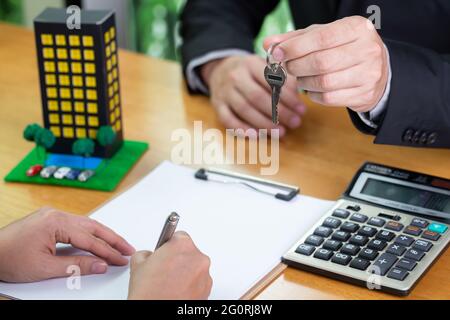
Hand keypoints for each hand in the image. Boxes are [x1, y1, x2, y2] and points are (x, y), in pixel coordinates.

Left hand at [0, 207, 134, 282]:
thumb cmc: (9, 259)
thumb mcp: (45, 268)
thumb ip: (76, 266)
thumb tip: (101, 265)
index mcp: (55, 222)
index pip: (89, 239)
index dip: (108, 251)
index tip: (120, 259)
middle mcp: (55, 214)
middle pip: (92, 226)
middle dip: (112, 239)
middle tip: (128, 249)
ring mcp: (52, 214)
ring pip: (86, 223)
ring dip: (103, 235)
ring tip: (118, 245)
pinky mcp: (49, 219)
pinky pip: (76, 224)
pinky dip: (89, 233)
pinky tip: (97, 239)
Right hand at [128, 231, 211, 299]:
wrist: (156, 311)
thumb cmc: (149, 292)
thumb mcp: (138, 263)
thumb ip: (147, 253)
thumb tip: (149, 256)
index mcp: (182, 245)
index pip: (178, 236)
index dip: (169, 245)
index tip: (166, 249)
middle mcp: (197, 257)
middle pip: (188, 251)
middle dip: (178, 259)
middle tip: (164, 270)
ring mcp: (205, 274)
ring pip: (195, 267)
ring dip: (185, 272)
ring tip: (169, 284)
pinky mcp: (207, 289)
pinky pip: (199, 281)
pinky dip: (190, 284)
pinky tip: (176, 290)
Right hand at [201, 55, 306, 136]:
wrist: (220, 70)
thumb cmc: (251, 73)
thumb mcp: (265, 68)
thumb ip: (283, 80)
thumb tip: (298, 99)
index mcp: (250, 64)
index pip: (270, 81)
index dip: (287, 97)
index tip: (301, 109)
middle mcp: (235, 76)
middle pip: (257, 97)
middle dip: (279, 112)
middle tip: (294, 123)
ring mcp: (224, 92)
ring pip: (244, 109)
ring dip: (264, 123)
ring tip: (280, 133)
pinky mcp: (217, 105)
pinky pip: (228, 119)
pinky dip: (241, 129)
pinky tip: (256, 136)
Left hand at [264, 16, 388, 112]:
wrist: (376, 69)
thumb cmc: (343, 48)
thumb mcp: (322, 36)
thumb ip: (295, 39)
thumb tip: (268, 44)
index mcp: (357, 28)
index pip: (321, 38)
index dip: (295, 47)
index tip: (278, 53)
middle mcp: (368, 49)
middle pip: (321, 62)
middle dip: (297, 66)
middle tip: (289, 67)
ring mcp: (369, 74)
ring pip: (324, 82)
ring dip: (304, 82)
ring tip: (302, 77)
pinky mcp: (364, 94)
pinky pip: (329, 98)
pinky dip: (313, 95)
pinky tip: (313, 89)